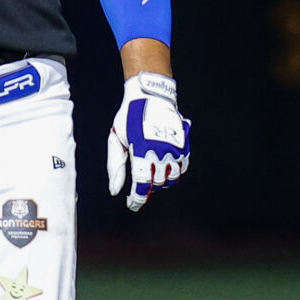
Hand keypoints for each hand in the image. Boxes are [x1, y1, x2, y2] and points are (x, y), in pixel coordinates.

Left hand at [106, 72, 188, 212]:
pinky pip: (182, 166)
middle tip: (139, 182)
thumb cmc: (129, 117)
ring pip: (172, 177)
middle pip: (157, 182)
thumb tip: (115, 191)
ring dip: (162, 180)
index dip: (137, 198)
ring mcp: (174, 148)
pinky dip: (174, 170)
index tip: (133, 204)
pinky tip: (164, 166)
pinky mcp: (183, 144)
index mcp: (141, 151)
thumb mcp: (116, 139)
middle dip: (147, 187)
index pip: (142, 184)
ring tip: (152, 173)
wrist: (150, 95)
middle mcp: (160, 151)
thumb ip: (116, 167)